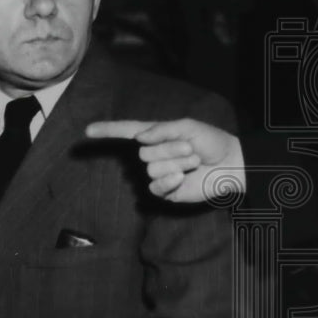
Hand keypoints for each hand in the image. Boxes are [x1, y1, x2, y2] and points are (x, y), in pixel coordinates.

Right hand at [85, 117, 244, 202]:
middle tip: (190, 149)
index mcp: (156, 136)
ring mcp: (159, 174)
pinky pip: (156, 186)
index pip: (127, 131)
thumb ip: (162, 129)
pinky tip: (182, 178)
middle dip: (170, 149)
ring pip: (153, 169)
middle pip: (144, 153)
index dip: (108, 130)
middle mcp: (154, 154)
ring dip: (176, 164)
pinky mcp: (166, 191)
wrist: (228, 164)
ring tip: (193, 162)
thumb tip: (140, 138)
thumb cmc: (210, 141)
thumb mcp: (187, 127)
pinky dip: (170, 180)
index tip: (88, 131)